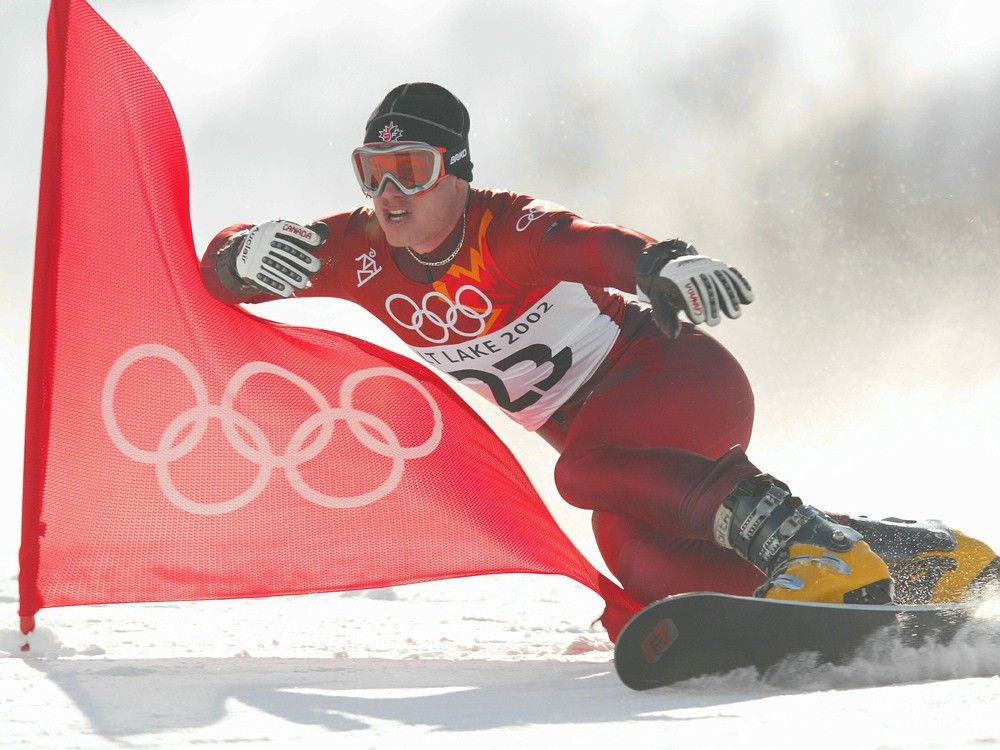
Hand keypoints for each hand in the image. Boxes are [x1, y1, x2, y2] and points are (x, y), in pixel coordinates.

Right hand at [229, 220, 326, 297]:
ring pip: (276, 267)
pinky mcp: (250, 271)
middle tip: (315, 267)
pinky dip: (276, 286)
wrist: (243, 252)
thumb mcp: (284, 233)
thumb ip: (304, 232)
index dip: (303, 235)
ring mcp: (255, 256)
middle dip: (301, 259)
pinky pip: (264, 279)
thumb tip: (324, 229)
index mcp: (272, 228)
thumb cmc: (274, 242)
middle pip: (284, 250)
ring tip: (304, 283)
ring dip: (291, 276)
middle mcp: (262, 240)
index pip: (288, 229)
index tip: (317, 241)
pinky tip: (288, 291)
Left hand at [635, 240, 753, 337]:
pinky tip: (749, 299)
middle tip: (715, 323)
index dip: (693, 304)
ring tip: (735, 315)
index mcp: (676, 277)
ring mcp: (707, 266)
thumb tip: (674, 335)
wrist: (671, 265)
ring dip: (730, 298)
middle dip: (712, 305)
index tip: (699, 320)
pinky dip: (741, 285)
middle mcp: (693, 269)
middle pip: (706, 286)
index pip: (686, 289)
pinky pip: (731, 274)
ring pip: (721, 280)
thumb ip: (665, 318)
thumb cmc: (664, 290)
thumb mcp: (658, 302)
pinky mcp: (719, 266)